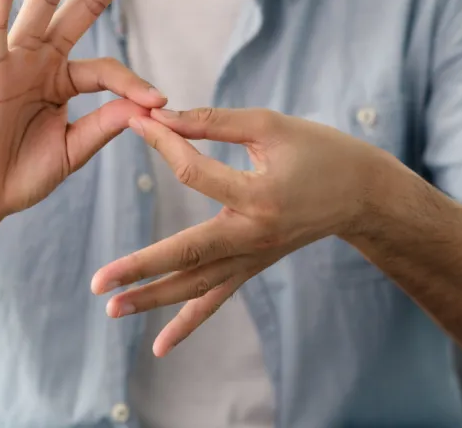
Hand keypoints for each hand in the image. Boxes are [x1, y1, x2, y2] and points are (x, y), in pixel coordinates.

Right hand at [0, 0, 163, 227]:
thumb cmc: (22, 174)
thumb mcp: (76, 147)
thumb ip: (108, 122)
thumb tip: (150, 103)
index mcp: (63, 80)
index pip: (108, 68)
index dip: (135, 83)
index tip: (160, 103)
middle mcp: (42, 61)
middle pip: (82, 6)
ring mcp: (15, 60)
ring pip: (44, 1)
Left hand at [91, 107, 390, 355]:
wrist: (362, 194)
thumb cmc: (320, 151)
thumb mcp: (271, 126)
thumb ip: (214, 122)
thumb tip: (162, 115)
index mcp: (259, 195)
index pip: (195, 172)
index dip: (163, 143)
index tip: (137, 122)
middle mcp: (254, 236)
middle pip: (187, 254)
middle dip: (140, 268)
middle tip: (99, 283)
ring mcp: (253, 258)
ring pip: (197, 286)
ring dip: (153, 300)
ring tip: (111, 310)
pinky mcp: (252, 267)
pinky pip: (216, 299)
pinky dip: (188, 324)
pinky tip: (159, 347)